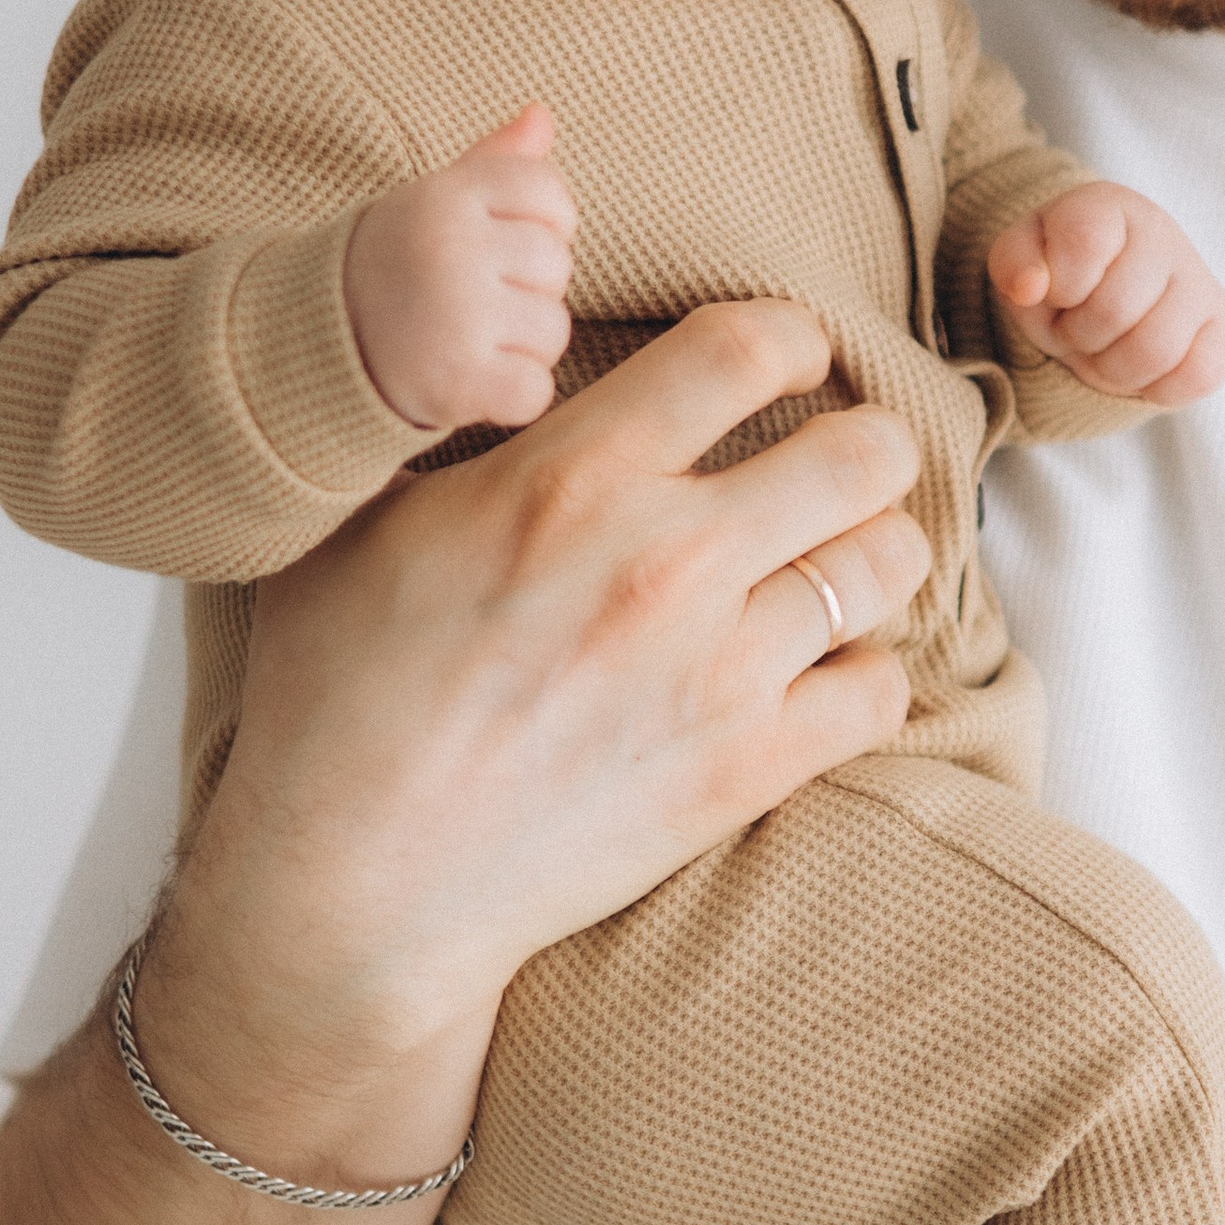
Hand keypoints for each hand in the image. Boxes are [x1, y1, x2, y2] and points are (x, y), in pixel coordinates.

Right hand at [159, 300, 932, 1149]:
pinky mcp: (748, 768)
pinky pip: (883, 688)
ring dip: (873, 551)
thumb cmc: (335, 697)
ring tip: (835, 561)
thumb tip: (486, 354)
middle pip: (864, 450)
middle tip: (837, 461)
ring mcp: (719, 669)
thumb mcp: (357, 522)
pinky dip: (865, 672)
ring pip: (889, 562)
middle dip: (866, 441)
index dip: (792, 338)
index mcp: (570, 477)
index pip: (747, 348)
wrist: (355, 886)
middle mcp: (665, 560)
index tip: (791, 358)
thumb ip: (446, 427)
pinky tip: (821, 670)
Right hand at [343, 101, 576, 430]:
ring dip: (519, 347)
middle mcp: (451, 247)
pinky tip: (465, 381)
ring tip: (462, 340)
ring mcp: (456, 315)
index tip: (495, 245)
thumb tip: (541, 115)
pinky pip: (535, 392)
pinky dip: (509, 399)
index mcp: (445, 195)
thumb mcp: (429, 205)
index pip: (550, 195)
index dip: (540, 226)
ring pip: (552, 331)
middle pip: (556, 266)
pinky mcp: (457, 379)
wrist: (307, 346)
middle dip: (525, 290)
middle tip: (465, 301)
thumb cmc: (390, 268)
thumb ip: (490, 163)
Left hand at [985, 181, 1224, 407]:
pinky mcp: (1220, 328)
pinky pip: (1198, 376)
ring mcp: (1198, 280)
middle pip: (1115, 310)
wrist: (1099, 295)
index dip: (1060, 286)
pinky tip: (1138, 367)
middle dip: (1079, 335)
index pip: (1084, 243)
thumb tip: (1031, 286)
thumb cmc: (1057, 277)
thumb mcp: (1019, 263)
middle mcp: (1162, 234)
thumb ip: (1014, 265)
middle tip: (1076, 328)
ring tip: (1103, 349)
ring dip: (1112, 368)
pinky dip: (1155, 387)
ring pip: (1156, 350)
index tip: (1057, 291)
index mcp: (1108, 206)